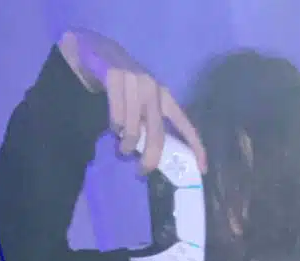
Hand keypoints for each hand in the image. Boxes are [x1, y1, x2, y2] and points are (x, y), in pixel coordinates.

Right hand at [58, 29, 205, 175]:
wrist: (96, 50)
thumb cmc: (123, 85)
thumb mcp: (143, 102)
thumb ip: (151, 122)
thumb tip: (156, 154)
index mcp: (165, 97)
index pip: (186, 125)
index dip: (197, 148)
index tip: (202, 170)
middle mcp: (153, 89)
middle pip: (158, 135)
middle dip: (150, 159)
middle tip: (142, 171)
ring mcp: (134, 82)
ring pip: (134, 129)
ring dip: (126, 145)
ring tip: (122, 147)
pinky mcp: (114, 77)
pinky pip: (117, 117)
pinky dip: (114, 128)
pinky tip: (113, 128)